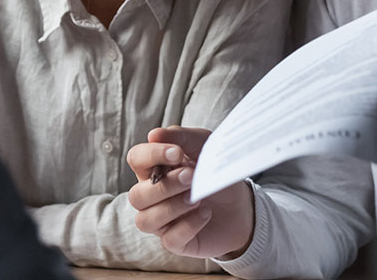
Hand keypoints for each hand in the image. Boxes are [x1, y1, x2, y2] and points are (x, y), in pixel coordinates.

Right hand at [126, 126, 254, 258]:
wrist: (240, 205)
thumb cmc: (214, 173)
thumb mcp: (204, 147)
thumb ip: (182, 138)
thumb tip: (154, 134)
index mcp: (153, 170)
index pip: (136, 159)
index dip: (151, 155)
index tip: (177, 153)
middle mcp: (151, 197)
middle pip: (137, 195)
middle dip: (165, 186)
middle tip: (191, 177)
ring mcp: (161, 221)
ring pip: (146, 220)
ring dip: (172, 207)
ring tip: (197, 198)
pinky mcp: (175, 241)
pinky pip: (169, 239)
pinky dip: (188, 225)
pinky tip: (205, 214)